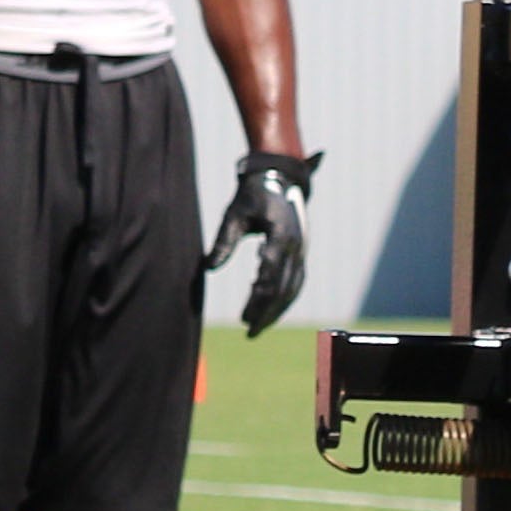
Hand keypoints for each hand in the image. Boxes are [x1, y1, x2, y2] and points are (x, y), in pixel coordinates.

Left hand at [203, 149, 318, 335]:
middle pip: (284, 289)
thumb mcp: (234, 215)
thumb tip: (209, 268)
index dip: (257, 299)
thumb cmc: (252, 196)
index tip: (243, 317)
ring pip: (293, 288)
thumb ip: (223, 242)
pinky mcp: (300, 253)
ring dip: (277, 310)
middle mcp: (296, 247)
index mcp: (280, 236)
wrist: (279, 179)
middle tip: (250, 331)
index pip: (270, 276)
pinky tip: (269, 308)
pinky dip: (284, 298)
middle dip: (267, 313)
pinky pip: (296, 282)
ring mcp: (301, 251)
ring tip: (257, 326)